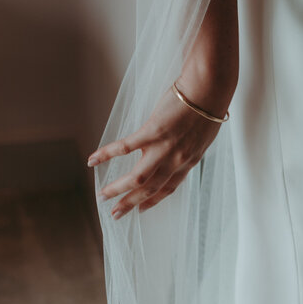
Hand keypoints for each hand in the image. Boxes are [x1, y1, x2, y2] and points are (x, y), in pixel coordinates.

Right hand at [87, 72, 232, 217]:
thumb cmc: (208, 107)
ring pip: (137, 178)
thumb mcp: (202, 137)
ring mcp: (163, 148)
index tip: (141, 209)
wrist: (209, 89)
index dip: (153, 201)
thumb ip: (187, 148)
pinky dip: (107, 155)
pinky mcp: (152, 132)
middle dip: (130, 204)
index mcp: (189, 162)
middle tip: (114, 214)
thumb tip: (177, 149)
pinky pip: (125, 148)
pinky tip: (93, 160)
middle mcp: (176, 161)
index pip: (168, 188)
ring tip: (102, 195)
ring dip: (117, 189)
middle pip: (149, 189)